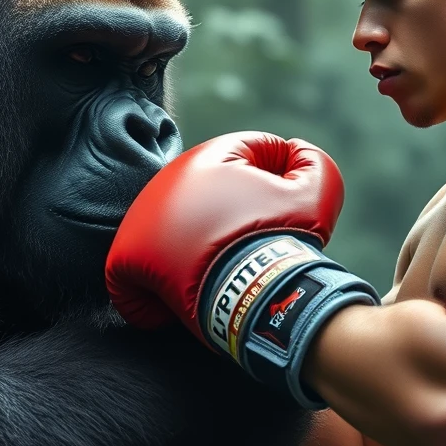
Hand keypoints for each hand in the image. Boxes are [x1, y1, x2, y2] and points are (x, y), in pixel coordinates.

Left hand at [106, 132, 378, 407]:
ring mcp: (143, 217)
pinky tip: (178, 294)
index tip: (281, 208)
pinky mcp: (129, 255)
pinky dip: (150, 285)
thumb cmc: (282, 239)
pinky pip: (132, 270)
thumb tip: (295, 152)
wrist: (253, 286)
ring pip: (168, 226)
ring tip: (219, 265)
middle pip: (203, 192)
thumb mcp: (316, 194)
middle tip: (251, 239)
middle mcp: (167, 181)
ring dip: (190, 241)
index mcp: (208, 157)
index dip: (274, 178)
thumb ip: (312, 162)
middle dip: (227, 210)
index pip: (243, 156)